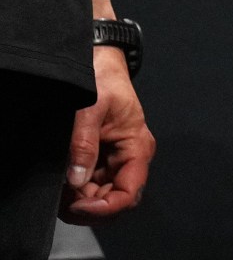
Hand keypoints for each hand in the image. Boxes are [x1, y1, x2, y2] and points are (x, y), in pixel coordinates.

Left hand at [60, 45, 151, 222]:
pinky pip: (91, 183)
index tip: (77, 206)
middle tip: (60, 201)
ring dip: (79, 200)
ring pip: (100, 195)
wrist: (99, 62)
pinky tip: (60, 183)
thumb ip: (84, 145)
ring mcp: (115, 159)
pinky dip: (75, 189)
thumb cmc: (102, 80)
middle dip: (88, 206)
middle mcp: (130, 157)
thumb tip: (76, 180)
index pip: (128, 194)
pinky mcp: (101, 157)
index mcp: (137, 147)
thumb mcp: (90, 109)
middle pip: (114, 199)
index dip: (104, 207)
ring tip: (57, 191)